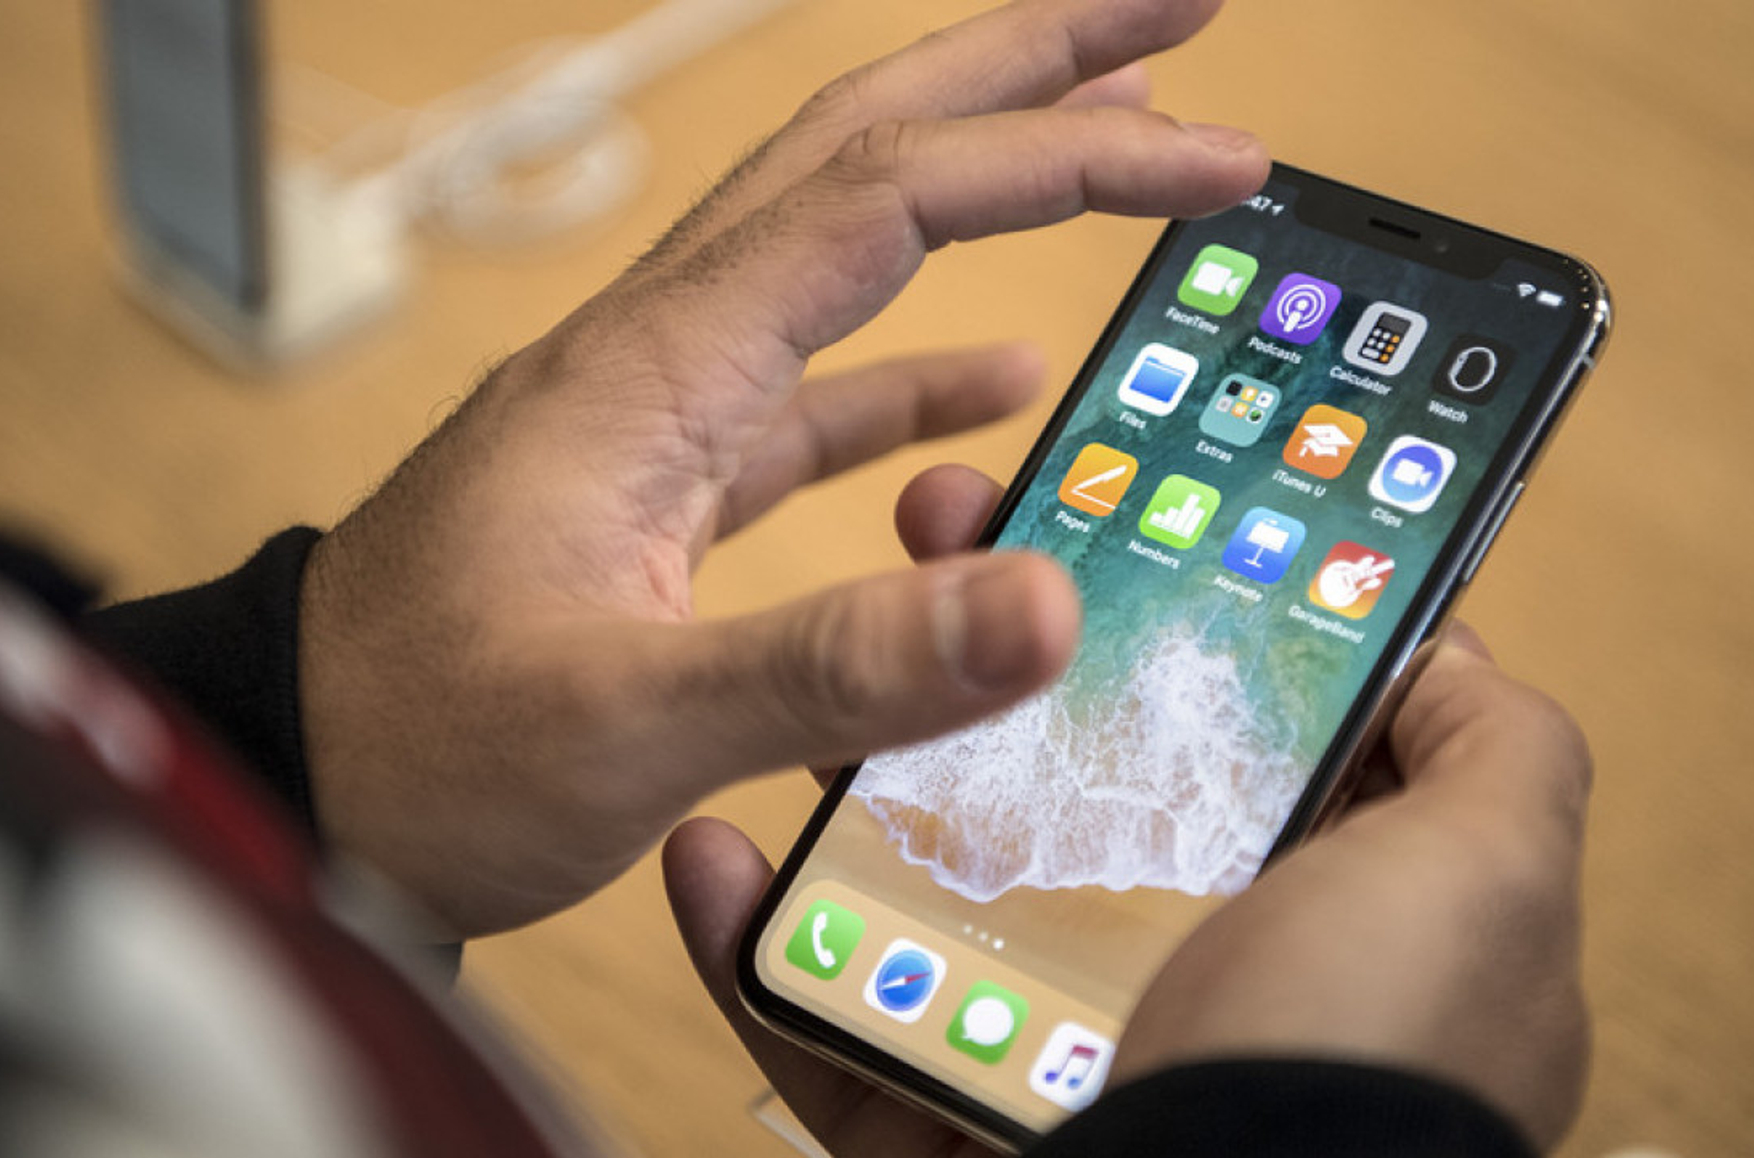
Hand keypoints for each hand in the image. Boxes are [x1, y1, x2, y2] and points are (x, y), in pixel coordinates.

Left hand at [297, 0, 1268, 937]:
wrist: (297, 781)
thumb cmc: (419, 741)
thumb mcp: (625, 716)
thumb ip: (837, 664)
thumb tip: (1042, 605)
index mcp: (661, 364)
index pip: (893, 193)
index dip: (1064, 152)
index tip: (1211, 147)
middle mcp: (666, 353)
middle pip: (866, 149)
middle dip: (1027, 68)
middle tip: (1174, 11)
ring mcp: (666, 415)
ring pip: (848, 252)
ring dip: (985, 189)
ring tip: (1111, 150)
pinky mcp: (668, 492)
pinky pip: (817, 393)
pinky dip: (916, 373)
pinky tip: (992, 386)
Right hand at [666, 456, 1590, 1154]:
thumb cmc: (1361, 1061)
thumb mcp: (1485, 873)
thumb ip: (1488, 744)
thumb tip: (1432, 640)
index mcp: (1304, 914)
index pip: (1214, 726)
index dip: (1152, 610)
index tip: (1081, 508)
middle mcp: (1175, 981)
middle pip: (1053, 781)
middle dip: (985, 649)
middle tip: (933, 530)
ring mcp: (1044, 1054)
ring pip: (922, 889)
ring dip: (851, 770)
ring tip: (812, 662)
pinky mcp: (934, 1128)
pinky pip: (825, 1024)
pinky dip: (754, 945)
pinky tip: (714, 856)